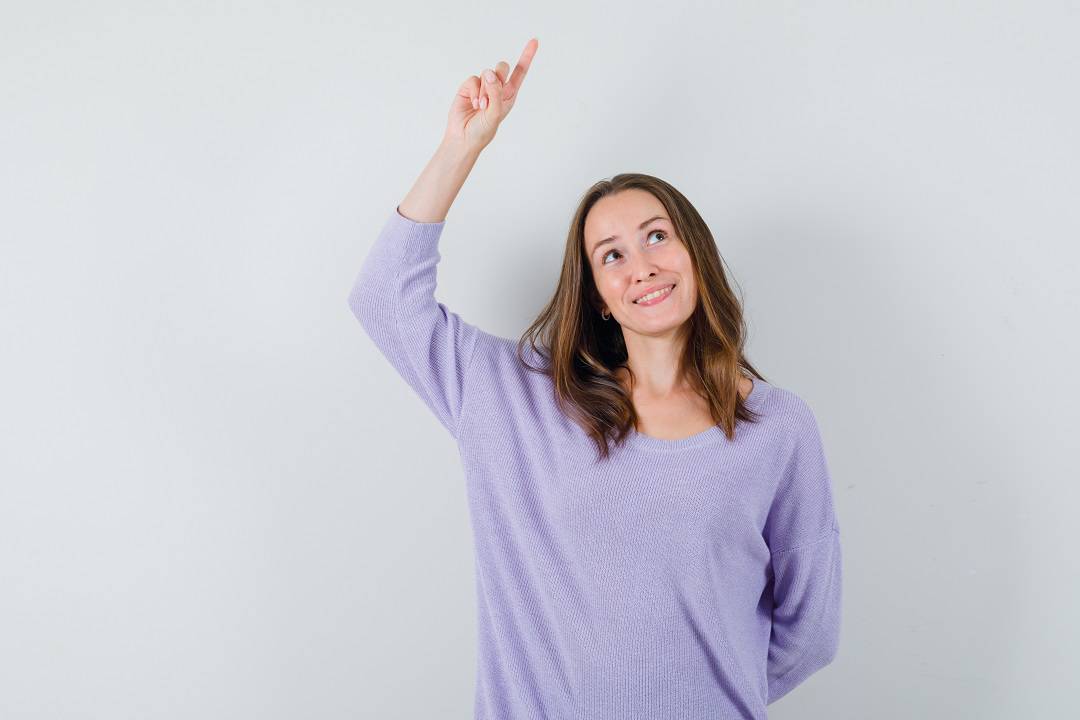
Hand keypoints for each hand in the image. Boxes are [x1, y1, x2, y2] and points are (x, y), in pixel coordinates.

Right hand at [443, 37, 537, 152]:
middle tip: (493, 93)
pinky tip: (474, 104)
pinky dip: (474, 92)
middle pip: (502, 67)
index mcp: (509, 94)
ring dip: (485, 91)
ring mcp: (482, 86)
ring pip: (487, 73)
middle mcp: (497, 88)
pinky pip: (473, 79)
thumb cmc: (483, 130)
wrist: (463, 138)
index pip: (520, 72)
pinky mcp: (469, 87)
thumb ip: (496, 92)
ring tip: (482, 106)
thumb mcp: (495, 113)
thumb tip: (489, 73)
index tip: (535, 40)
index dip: (527, 56)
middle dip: (499, 76)